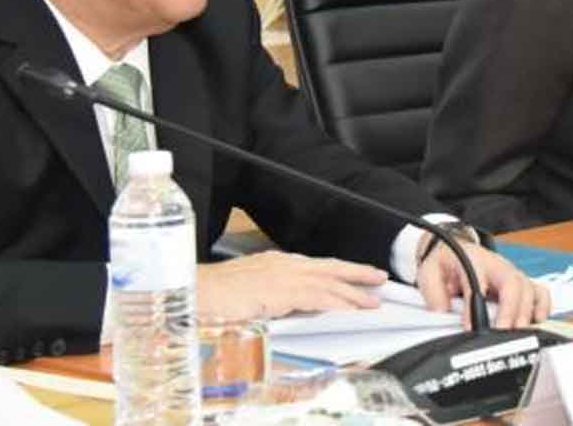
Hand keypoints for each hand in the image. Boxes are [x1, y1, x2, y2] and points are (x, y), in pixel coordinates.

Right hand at [195, 251, 386, 322]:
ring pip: (327, 282)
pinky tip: (349, 309)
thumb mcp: (250, 292)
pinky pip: (315, 297)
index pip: (316, 266)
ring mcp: (282, 276)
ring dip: (352, 292)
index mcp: (276, 263)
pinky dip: (336, 303)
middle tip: (379, 278)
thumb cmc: (213, 295)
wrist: (193, 291)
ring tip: (372, 300)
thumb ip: (273, 296)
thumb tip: (292, 306)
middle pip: (329, 268)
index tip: (357, 275)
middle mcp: (282, 264)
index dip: (339, 271)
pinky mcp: (279, 291)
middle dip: (356, 273)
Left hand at [417, 240, 550, 329]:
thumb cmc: (445, 262)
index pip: (478, 281)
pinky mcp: (519, 283)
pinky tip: (536, 321)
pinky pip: (539, 292)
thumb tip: (443, 312)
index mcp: (473, 259)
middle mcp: (497, 265)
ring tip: (518, 333)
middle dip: (511, 310)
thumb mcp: (429, 271)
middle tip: (502, 333)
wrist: (454, 248)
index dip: (475, 306)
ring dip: (526, 312)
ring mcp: (511, 273)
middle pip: (513, 283)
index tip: (471, 327)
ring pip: (528, 288)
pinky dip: (542, 306)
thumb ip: (433, 292)